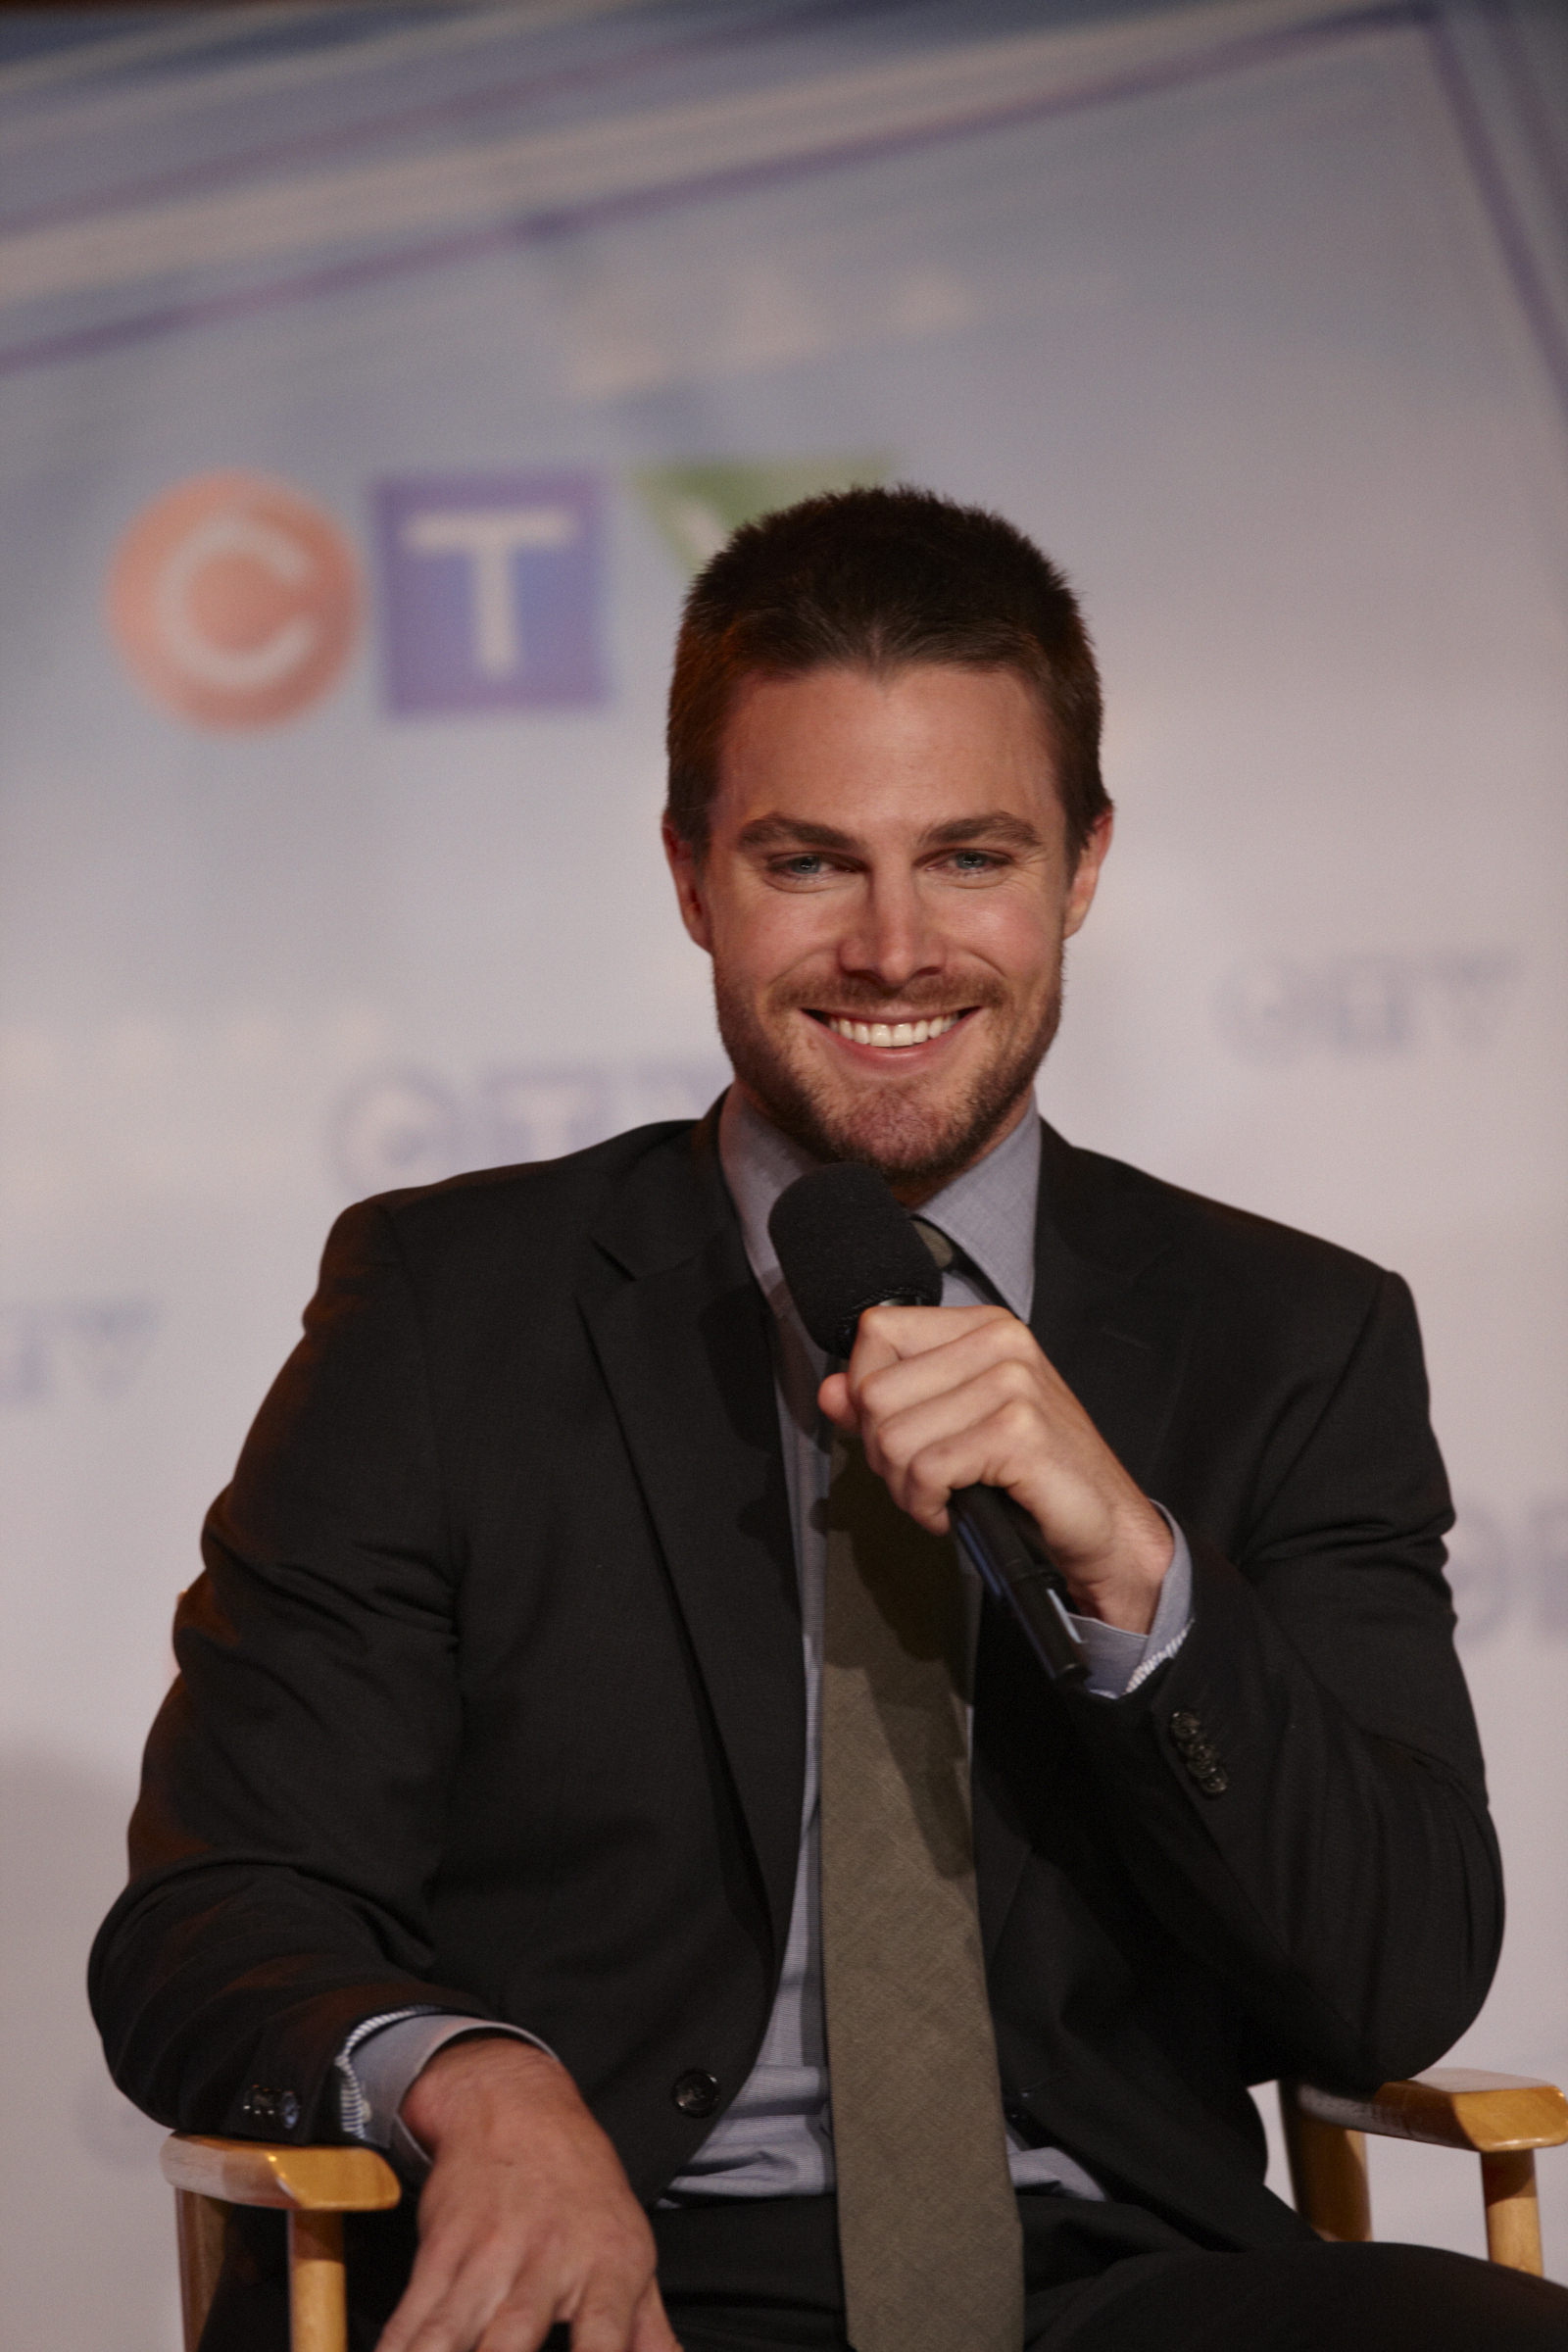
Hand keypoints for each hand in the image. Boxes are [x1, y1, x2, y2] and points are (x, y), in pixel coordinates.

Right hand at [378, 2038, 679, 2351]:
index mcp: (607, 2265)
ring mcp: (488, 2254)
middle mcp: (546, 2259)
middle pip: (514, 2337)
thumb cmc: (581, 2187)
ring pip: (449, 2331)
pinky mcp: (441, 2248)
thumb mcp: (630, 2248)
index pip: (606, 2335)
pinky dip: (397, 2346)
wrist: (515, 2105)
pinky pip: (412, 2313)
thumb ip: (648, 2329)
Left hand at [818, 1303, 1172, 1633]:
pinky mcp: (1018, 1431)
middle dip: (885, 1452)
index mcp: (984, 1329)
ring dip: (906, 1486)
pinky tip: (954, 1510)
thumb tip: (832, 1392)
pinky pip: (926, 1471)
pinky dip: (928, 1506)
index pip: (877, 1330)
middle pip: (876, 1391)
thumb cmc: (1036, 1477)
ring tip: (943, 1494)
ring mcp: (1012, 1383)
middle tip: (926, 1476)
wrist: (1105, 1528)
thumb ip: (890, 1402)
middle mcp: (1001, 1343)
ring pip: (894, 1436)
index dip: (867, 1390)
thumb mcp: (956, 1425)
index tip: (898, 1428)